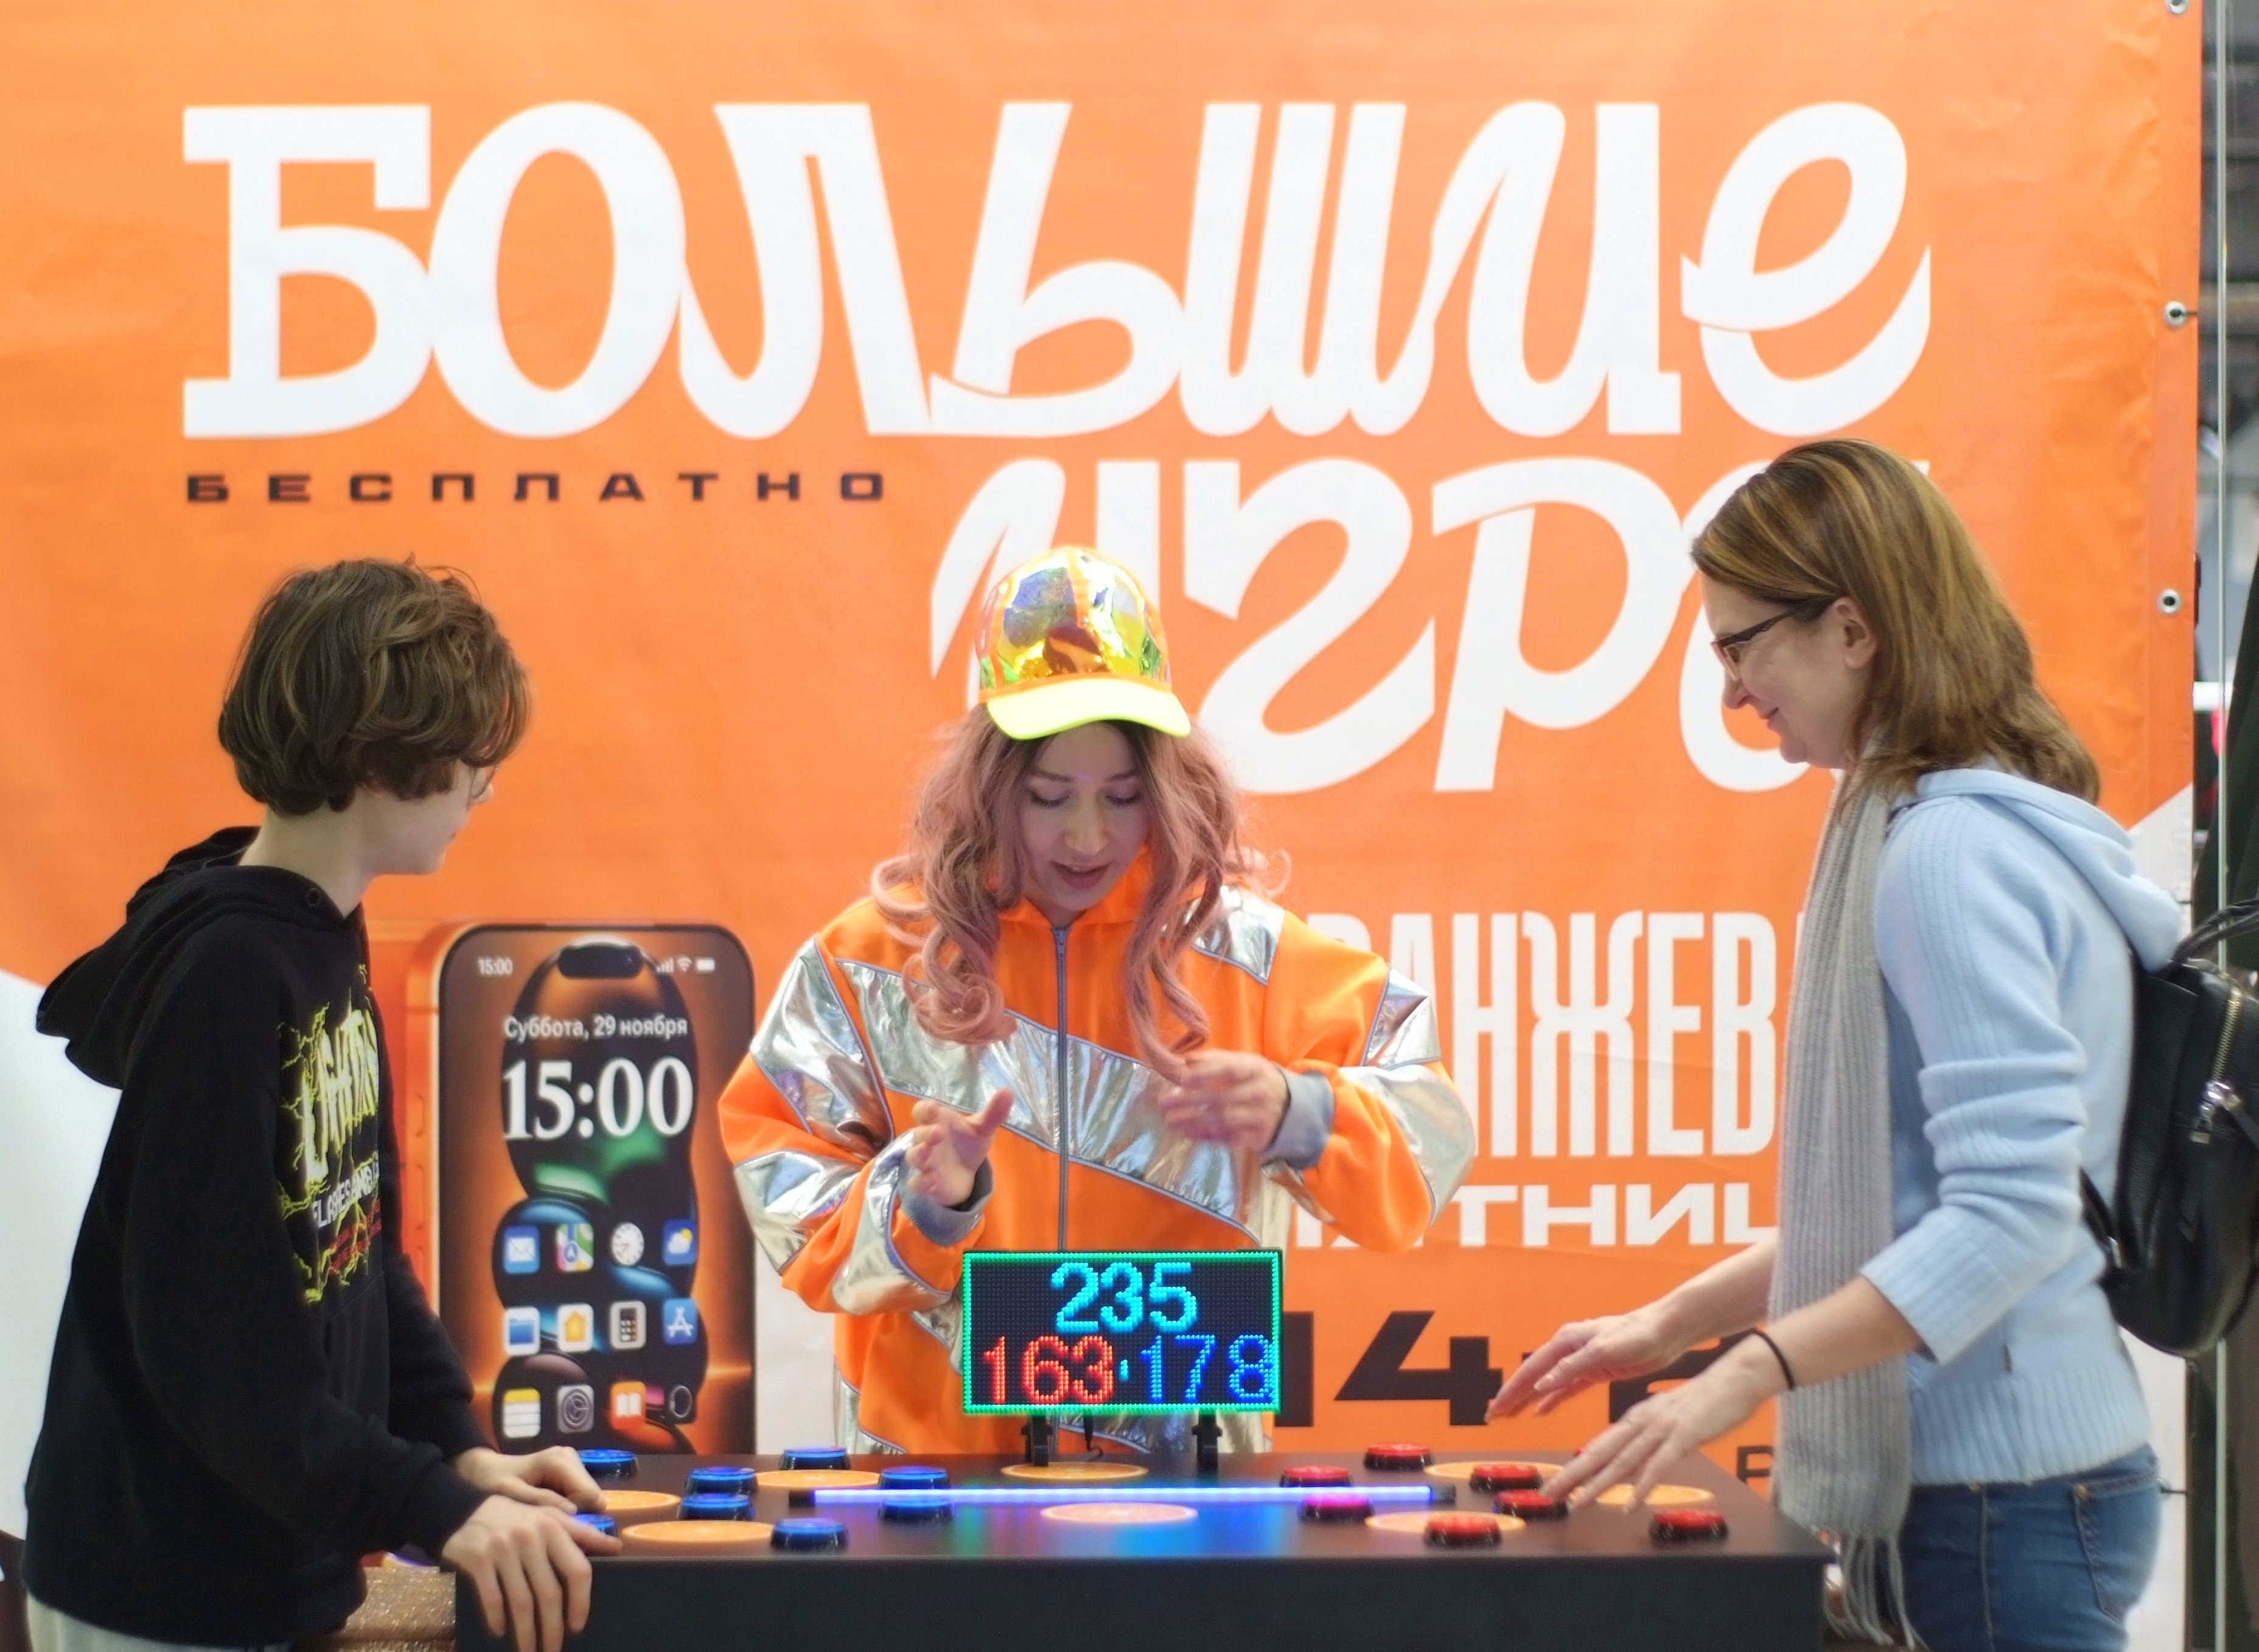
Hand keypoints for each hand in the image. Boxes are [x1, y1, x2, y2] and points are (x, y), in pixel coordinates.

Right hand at [441, 1494, 618, 1651]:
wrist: (462, 1507)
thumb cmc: (515, 1516)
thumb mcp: (550, 1516)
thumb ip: (582, 1533)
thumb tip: (616, 1547)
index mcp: (554, 1527)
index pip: (577, 1569)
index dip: (581, 1602)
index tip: (578, 1626)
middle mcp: (531, 1537)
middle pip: (549, 1593)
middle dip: (553, 1627)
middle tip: (553, 1649)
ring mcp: (503, 1549)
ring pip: (521, 1602)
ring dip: (526, 1633)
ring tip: (529, 1650)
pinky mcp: (478, 1559)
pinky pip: (492, 1598)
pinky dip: (497, 1619)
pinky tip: (500, 1631)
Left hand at [452, 1445, 606, 1514]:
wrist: (481, 1470)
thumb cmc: (491, 1482)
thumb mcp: (511, 1494)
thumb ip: (540, 1500)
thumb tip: (573, 1512)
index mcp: (558, 1461)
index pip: (589, 1494)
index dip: (577, 1516)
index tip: (552, 1528)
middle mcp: (570, 1458)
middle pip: (592, 1496)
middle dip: (576, 1515)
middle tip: (547, 1526)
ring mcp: (571, 1463)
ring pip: (589, 1497)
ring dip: (572, 1513)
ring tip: (544, 1519)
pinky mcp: (568, 1471)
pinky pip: (580, 1495)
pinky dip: (568, 1508)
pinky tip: (548, 1513)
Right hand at [905, 1089, 1013, 1206]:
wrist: (965, 1174)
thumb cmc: (968, 1144)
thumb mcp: (982, 1128)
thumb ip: (994, 1112)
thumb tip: (1008, 1091)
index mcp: (937, 1122)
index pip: (923, 1111)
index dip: (925, 1109)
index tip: (933, 1109)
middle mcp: (927, 1141)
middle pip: (917, 1134)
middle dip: (926, 1133)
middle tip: (939, 1132)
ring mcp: (925, 1162)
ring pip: (913, 1156)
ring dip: (918, 1154)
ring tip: (927, 1150)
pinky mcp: (926, 1182)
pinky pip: (917, 1182)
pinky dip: (921, 1181)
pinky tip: (930, 1180)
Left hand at [1157, 1052, 1289, 1150]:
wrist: (1292, 1108)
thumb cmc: (1258, 1080)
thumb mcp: (1245, 1063)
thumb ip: (1216, 1060)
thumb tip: (1186, 1059)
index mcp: (1256, 1069)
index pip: (1229, 1070)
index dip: (1205, 1074)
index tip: (1181, 1078)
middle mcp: (1259, 1093)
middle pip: (1221, 1098)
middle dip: (1189, 1101)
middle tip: (1164, 1103)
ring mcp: (1260, 1118)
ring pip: (1222, 1121)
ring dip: (1193, 1122)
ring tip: (1170, 1121)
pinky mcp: (1257, 1138)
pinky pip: (1228, 1139)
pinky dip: (1206, 1136)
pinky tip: (1187, 1133)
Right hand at [1487, 1307, 1686, 1420]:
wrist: (1666, 1331)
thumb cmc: (1636, 1335)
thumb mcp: (1603, 1351)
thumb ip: (1571, 1368)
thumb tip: (1540, 1384)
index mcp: (1566, 1341)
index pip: (1531, 1369)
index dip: (1512, 1390)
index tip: (1495, 1408)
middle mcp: (1568, 1350)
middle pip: (1533, 1376)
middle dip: (1512, 1395)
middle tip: (1493, 1416)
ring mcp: (1580, 1361)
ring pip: (1546, 1384)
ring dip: (1527, 1399)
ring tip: (1509, 1415)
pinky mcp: (1595, 1371)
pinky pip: (1566, 1389)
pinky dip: (1551, 1400)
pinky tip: (1541, 1412)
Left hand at [1540, 1341, 1780, 1507]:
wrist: (1734, 1379)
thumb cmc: (1704, 1401)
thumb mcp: (1668, 1419)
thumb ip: (1648, 1437)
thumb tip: (1633, 1459)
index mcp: (1636, 1419)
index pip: (1598, 1446)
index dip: (1575, 1467)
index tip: (1556, 1485)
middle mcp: (1641, 1423)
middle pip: (1600, 1453)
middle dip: (1572, 1476)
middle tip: (1549, 1495)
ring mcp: (1661, 1430)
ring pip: (1622, 1461)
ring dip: (1598, 1485)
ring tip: (1577, 1503)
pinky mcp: (1683, 1437)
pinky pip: (1658, 1465)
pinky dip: (1641, 1486)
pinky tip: (1629, 1504)